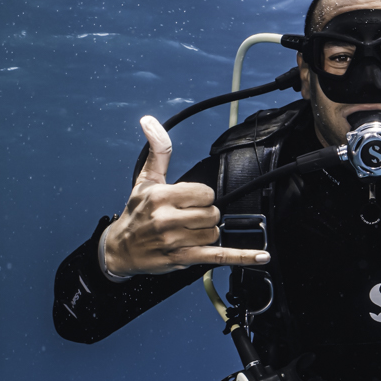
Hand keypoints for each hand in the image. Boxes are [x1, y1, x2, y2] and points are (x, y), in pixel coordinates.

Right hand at [100, 116, 270, 276]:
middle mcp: (166, 218)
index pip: (206, 193)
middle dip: (205, 215)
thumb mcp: (145, 180)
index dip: (202, 197)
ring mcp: (174, 240)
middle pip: (212, 213)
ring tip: (188, 233)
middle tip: (188, 218)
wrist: (119, 249)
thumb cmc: (135, 213)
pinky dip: (242, 257)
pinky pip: (218, 256)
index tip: (190, 201)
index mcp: (161, 197)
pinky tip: (261, 257)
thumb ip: (158, 151)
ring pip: (214, 233)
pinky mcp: (181, 258)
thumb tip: (150, 121)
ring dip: (208, 233)